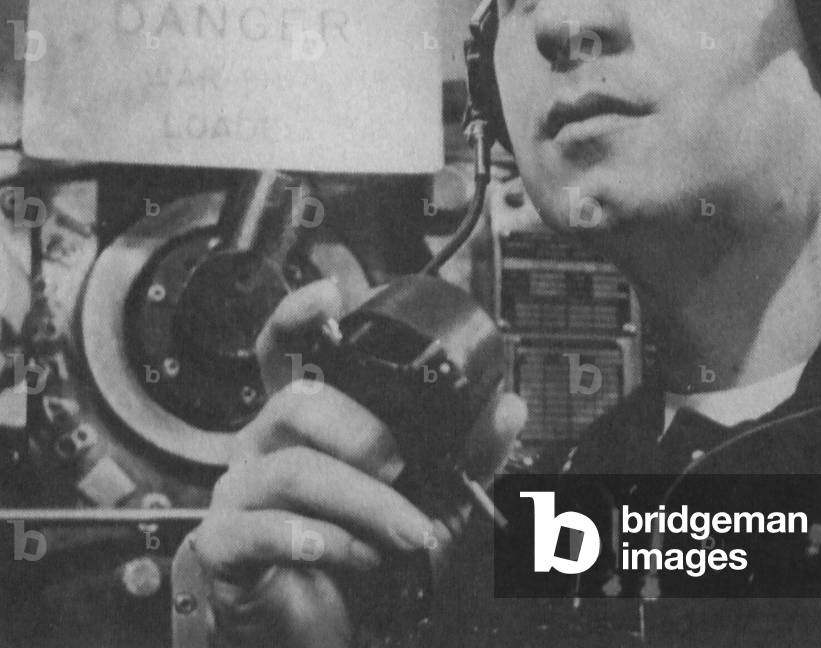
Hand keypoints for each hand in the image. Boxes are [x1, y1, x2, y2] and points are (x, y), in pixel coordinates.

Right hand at [191, 278, 525, 647]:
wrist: (337, 632)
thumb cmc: (371, 552)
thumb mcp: (434, 499)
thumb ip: (469, 454)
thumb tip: (508, 407)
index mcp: (309, 419)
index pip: (287, 350)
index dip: (299, 315)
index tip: (330, 295)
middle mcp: (267, 442)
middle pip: (299, 403)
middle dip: (362, 434)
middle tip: (404, 467)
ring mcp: (239, 491)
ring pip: (292, 468)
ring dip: (360, 501)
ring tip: (403, 533)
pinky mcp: (223, 543)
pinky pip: (256, 528)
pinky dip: (314, 541)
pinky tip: (350, 555)